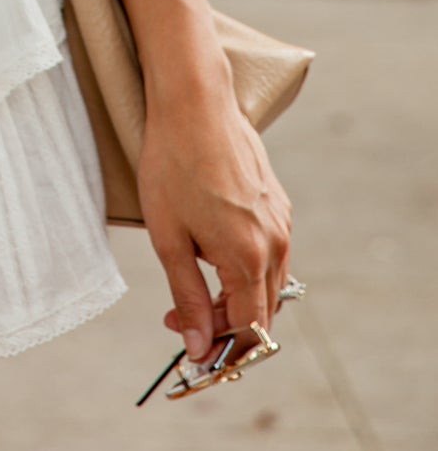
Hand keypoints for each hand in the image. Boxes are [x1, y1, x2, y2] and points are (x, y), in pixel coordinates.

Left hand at [136, 86, 292, 366]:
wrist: (194, 102)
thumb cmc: (173, 164)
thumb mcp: (169, 238)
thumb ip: (188, 297)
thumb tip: (199, 348)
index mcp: (248, 258)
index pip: (247, 331)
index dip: (219, 348)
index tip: (188, 347)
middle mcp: (275, 244)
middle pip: (260, 312)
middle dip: (222, 325)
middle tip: (176, 315)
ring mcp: (281, 222)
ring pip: (267, 285)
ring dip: (234, 298)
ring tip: (190, 282)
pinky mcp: (278, 204)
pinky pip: (270, 254)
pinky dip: (245, 268)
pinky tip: (211, 251)